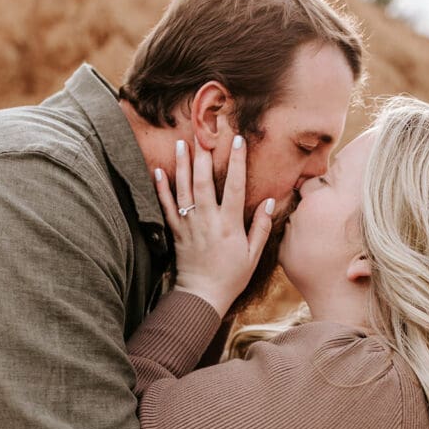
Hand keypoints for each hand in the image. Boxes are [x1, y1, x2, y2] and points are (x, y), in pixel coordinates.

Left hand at [154, 136, 274, 317]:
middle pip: (205, 182)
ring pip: (184, 190)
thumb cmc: (231, 277)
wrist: (202, 296)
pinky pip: (166, 207)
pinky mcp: (176, 232)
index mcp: (230, 225)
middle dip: (205, 155)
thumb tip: (271, 202)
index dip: (237, 162)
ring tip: (181, 142)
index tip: (238, 140)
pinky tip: (158, 170)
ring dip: (182, 165)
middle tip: (203, 132)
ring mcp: (190, 225)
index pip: (236, 187)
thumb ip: (262, 227)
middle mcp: (208, 221)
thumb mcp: (253, 255)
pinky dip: (161, 188)